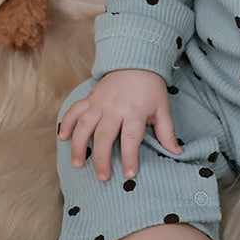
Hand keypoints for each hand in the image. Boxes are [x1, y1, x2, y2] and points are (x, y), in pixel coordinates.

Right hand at [57, 68, 180, 181]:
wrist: (136, 62)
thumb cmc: (151, 88)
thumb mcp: (162, 109)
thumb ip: (166, 132)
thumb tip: (176, 153)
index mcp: (135, 111)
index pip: (131, 138)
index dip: (130, 157)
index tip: (129, 174)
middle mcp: (115, 108)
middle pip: (105, 135)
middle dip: (102, 158)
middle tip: (102, 177)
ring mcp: (99, 103)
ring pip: (85, 125)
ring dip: (79, 145)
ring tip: (78, 164)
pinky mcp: (90, 98)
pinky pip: (74, 111)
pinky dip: (67, 123)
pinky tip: (63, 138)